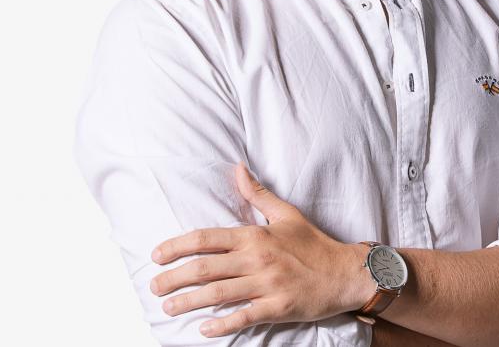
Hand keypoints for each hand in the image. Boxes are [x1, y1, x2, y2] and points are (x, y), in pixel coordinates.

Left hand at [149, 161, 371, 337]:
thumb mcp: (286, 214)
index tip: (157, 255)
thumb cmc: (314, 244)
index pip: (207, 238)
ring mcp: (268, 284)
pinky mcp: (278, 307)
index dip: (177, 246)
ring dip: (189, 301)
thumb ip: (257, 194)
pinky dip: (222, 325)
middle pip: (206, 268)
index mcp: (255, 235)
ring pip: (219, 294)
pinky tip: (203, 330)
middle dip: (175, 277)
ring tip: (168, 307)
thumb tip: (237, 168)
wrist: (346, 273)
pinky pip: (244, 317)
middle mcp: (258, 259)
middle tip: (153, 286)